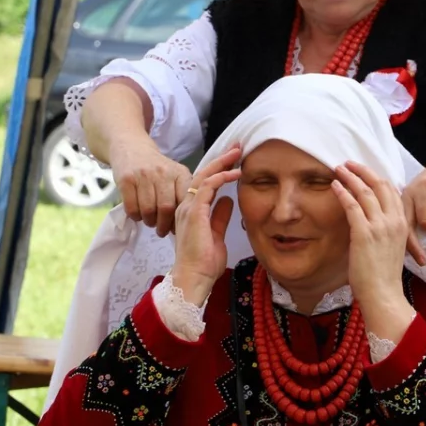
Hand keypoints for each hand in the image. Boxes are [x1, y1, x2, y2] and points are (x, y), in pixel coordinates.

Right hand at [109, 140, 192, 236]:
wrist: (132, 148)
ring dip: (149, 221)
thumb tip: (185, 222)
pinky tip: (138, 214)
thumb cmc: (157, 168)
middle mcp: (163, 173)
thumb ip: (181, 194)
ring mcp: (144, 175)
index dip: (180, 219)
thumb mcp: (175, 175)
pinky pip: (131, 207)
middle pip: (166, 208)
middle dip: (163, 225)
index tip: (177, 228)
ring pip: (148, 210)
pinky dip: (135, 216)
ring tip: (150, 221)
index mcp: (180, 173)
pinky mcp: (126, 179)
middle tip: (161, 230)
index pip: (184, 201)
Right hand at [171, 148, 241, 305]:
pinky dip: (221, 177)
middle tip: (237, 147)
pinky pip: (206, 187)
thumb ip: (220, 216)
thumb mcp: (217, 234)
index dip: (220, 169)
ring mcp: (188, 208)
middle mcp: (187, 206)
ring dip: (222, 163)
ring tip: (238, 153)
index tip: (235, 159)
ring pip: (204, 176)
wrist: (193, 278)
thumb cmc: (203, 262)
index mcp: (192, 211)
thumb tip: (228, 200)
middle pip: (203, 174)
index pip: (205, 183)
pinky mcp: (194, 213)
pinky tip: (234, 172)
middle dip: (221, 159)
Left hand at [333, 162, 409, 309]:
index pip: (391, 191)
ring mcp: (380, 226)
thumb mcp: (392, 246)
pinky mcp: (364, 233)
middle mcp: (394, 221)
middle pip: (380, 185)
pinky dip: (343, 193)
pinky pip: (352, 206)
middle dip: (363, 171)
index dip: (376, 177)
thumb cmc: (384, 275)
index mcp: (402, 223)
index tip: (363, 171)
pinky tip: (335, 186)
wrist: (384, 294)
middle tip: (349, 163)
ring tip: (338, 169)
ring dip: (350, 177)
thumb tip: (371, 219)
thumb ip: (385, 230)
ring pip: (365, 192)